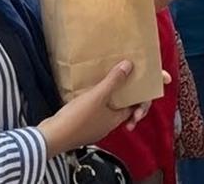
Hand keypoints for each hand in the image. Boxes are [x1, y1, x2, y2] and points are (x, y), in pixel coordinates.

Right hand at [37, 61, 166, 157]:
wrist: (51, 137)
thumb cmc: (77, 118)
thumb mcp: (98, 96)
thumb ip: (114, 80)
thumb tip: (130, 65)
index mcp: (119, 118)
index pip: (139, 106)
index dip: (146, 95)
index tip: (153, 85)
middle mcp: (110, 124)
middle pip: (128, 107)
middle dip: (132, 96)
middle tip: (132, 82)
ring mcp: (96, 125)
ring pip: (113, 108)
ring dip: (116, 97)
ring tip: (114, 84)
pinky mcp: (84, 124)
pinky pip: (100, 110)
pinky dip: (102, 101)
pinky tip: (95, 93)